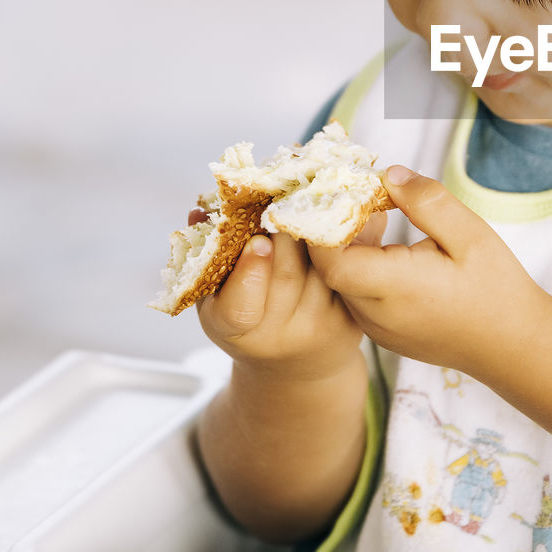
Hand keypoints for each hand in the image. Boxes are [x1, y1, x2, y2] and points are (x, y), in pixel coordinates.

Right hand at [195, 208, 380, 382]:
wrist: (297, 360)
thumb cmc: (250, 313)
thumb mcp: (218, 295)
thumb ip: (209, 255)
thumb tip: (199, 210)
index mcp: (234, 330)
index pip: (240, 309)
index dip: (250, 274)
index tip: (257, 241)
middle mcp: (280, 336)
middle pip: (288, 276)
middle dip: (287, 230)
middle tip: (287, 191)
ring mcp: (319, 327)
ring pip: (321, 269)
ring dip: (318, 227)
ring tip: (312, 193)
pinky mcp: (352, 319)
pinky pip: (347, 269)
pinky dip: (345, 237)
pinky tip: (339, 210)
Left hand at [307, 167, 546, 377]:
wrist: (512, 346)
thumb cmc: (497, 289)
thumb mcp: (470, 234)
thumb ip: (427, 201)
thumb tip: (388, 175)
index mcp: (396, 287)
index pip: (330, 260)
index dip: (323, 225)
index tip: (339, 192)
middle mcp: (377, 314)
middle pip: (331, 267)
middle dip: (336, 227)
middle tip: (361, 195)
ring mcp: (377, 329)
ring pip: (341, 281)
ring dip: (349, 247)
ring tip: (377, 216)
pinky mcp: (384, 334)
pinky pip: (357, 296)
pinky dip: (362, 268)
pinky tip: (390, 249)